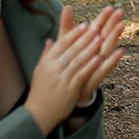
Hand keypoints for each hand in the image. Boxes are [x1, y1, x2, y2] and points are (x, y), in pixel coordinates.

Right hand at [25, 7, 123, 130]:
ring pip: (77, 61)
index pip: (62, 44)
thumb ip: (47, 54)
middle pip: (71, 49)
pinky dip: (89, 66)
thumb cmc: (40, 91)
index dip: (74, 34)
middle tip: (97, 27)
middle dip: (85, 37)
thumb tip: (50, 40)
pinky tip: (98, 59)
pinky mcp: (69, 90)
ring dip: (90, 48)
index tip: (85, 25)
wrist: (38, 114)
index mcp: (47, 62)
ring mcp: (61, 79)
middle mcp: (53, 68)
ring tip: (101, 38)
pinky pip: (80, 75)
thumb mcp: (40, 70)